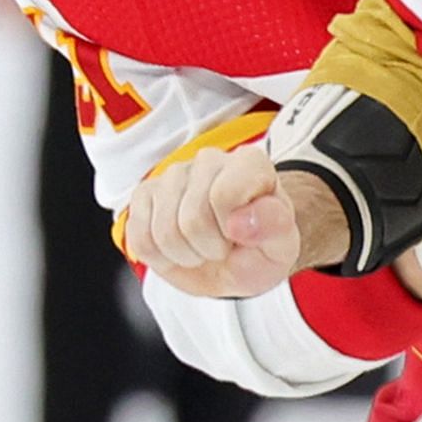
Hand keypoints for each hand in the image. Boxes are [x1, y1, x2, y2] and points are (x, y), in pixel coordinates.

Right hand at [124, 145, 344, 296]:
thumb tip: (240, 221)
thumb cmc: (260, 249)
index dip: (231, 231)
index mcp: (250, 163)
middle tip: (224, 246)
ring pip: (163, 232)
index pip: (225, 194)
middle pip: (193, 218)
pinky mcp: (145, 195)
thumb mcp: (282, 246)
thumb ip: (274, 226)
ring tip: (204, 248)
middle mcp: (210, 160)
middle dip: (209, 248)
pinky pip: (140, 238)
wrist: (236, 260)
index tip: (243, 235)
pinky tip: (181, 248)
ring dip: (186, 255)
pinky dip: (161, 257)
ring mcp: (173, 175)